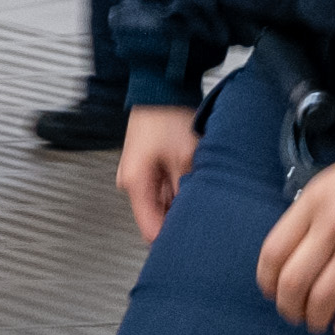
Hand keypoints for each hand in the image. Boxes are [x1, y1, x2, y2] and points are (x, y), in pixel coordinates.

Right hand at [118, 104, 197, 239]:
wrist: (159, 88)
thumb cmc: (168, 116)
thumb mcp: (186, 158)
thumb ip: (188, 191)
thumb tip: (196, 216)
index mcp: (135, 183)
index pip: (151, 230)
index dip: (172, 240)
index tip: (191, 245)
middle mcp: (131, 182)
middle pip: (156, 217)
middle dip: (179, 220)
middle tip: (203, 221)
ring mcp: (138, 174)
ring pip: (162, 203)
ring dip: (180, 203)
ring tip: (201, 197)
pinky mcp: (146, 166)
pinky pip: (163, 188)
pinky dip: (178, 190)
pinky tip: (194, 184)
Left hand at [255, 140, 334, 334]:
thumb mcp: (334, 180)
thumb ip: (311, 214)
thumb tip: (293, 254)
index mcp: (315, 201)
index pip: (274, 252)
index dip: (267, 281)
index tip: (272, 292)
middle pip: (293, 282)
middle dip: (289, 308)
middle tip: (295, 314)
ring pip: (324, 299)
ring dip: (316, 319)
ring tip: (319, 322)